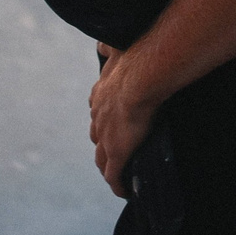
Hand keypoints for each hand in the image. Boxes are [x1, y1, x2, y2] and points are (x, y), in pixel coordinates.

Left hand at [89, 47, 155, 198]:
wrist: (139, 78)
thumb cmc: (134, 61)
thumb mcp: (115, 49)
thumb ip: (108, 47)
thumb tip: (102, 43)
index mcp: (100, 95)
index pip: (97, 110)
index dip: (102, 118)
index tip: (109, 122)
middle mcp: (98, 117)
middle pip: (96, 136)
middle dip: (102, 143)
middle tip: (112, 150)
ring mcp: (106, 138)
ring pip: (101, 158)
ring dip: (107, 167)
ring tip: (117, 174)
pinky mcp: (117, 154)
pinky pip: (114, 175)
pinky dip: (117, 184)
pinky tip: (124, 191)